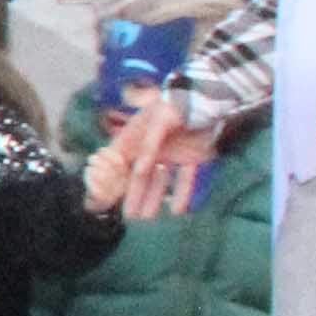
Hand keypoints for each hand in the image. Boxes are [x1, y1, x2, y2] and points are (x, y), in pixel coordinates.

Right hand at [104, 101, 216, 216]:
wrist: (209, 97)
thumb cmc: (175, 103)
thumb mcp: (158, 120)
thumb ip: (148, 144)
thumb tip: (139, 170)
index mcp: (137, 138)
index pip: (120, 164)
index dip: (113, 181)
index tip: (106, 199)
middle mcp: (151, 150)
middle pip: (139, 177)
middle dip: (133, 197)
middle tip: (128, 218)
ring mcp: (171, 155)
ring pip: (160, 181)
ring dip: (153, 199)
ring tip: (148, 219)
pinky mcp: (192, 158)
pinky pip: (185, 179)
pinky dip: (181, 194)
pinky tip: (176, 210)